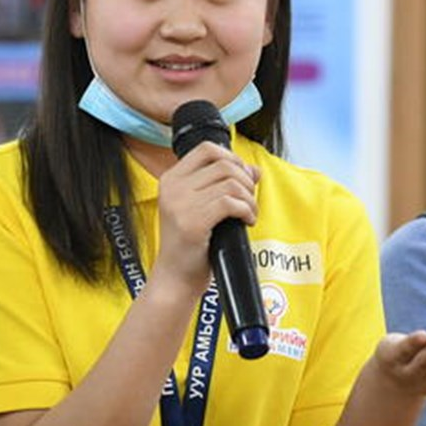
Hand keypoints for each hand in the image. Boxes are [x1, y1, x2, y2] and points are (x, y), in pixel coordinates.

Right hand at [152, 142, 258, 290]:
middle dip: (245, 181)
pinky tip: (245, 222)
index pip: (207, 149)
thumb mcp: (199, 207)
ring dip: (249, 199)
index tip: (241, 178)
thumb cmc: (189, 244)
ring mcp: (181, 205)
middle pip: (224, 164)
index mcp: (171, 179)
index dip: (231, 158)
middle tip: (248, 201)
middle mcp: (173, 188)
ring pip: (231, 183)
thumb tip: (254, 170)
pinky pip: (231, 203)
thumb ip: (223, 184)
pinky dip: (247, 211)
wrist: (175, 277)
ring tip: (248, 214)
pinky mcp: (193, 223)